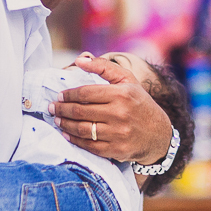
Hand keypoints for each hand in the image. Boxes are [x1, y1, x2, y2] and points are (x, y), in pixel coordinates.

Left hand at [51, 54, 171, 164]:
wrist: (158, 135)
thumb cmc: (139, 103)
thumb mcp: (127, 80)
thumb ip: (103, 67)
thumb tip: (79, 60)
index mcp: (122, 94)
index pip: (86, 93)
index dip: (69, 95)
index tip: (60, 95)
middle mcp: (120, 114)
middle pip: (81, 111)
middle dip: (62, 109)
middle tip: (53, 107)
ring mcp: (118, 133)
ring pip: (82, 129)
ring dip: (65, 124)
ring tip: (57, 120)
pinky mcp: (116, 150)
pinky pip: (89, 145)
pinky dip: (74, 140)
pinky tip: (67, 134)